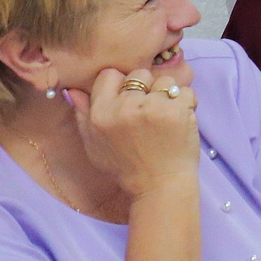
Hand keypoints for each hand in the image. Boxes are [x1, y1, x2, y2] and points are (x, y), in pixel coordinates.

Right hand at [67, 66, 198, 202]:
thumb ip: (83, 115)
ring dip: (169, 96)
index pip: (110, 75)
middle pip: (139, 75)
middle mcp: (124, 107)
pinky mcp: (177, 111)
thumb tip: (73, 90)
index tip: (129, 101)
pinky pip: (186, 92)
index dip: (121, 85)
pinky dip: (188, 104)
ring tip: (165, 118)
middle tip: (149, 113)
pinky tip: (179, 122)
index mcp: (100, 113)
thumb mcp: (94, 144)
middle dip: (147, 89)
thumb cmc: (126, 166)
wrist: (159, 185)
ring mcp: (152, 107)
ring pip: (165, 81)